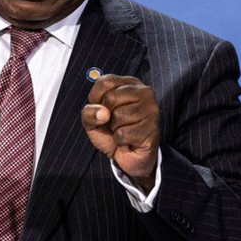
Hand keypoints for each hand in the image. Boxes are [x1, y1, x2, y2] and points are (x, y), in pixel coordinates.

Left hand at [81, 75, 159, 192]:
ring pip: (118, 116)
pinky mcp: (152, 128)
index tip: (102, 109)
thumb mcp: (92, 120)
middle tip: (116, 123)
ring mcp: (151, 109)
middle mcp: (144, 92)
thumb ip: (89, 112)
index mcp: (130, 83)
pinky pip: (123, 134)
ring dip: (115, 130)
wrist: (128, 157)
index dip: (95, 99)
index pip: (105, 82)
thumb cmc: (110, 133)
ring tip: (124, 131)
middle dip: (106, 116)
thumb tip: (104, 113)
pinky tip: (130, 141)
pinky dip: (120, 141)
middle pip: (111, 98)